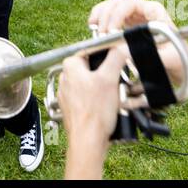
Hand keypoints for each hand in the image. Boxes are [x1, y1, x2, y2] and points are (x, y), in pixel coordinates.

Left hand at [59, 44, 124, 164]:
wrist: (88, 141)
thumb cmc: (94, 112)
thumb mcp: (110, 79)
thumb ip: (116, 58)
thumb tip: (122, 46)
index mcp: (70, 66)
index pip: (91, 51)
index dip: (108, 55)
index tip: (118, 60)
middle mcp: (66, 78)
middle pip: (93, 68)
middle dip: (108, 74)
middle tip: (117, 82)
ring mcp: (68, 94)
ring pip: (92, 84)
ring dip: (106, 89)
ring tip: (113, 98)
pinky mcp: (73, 107)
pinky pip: (90, 98)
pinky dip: (99, 101)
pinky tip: (107, 108)